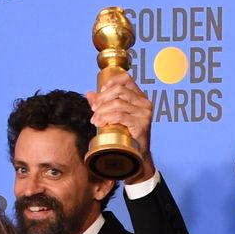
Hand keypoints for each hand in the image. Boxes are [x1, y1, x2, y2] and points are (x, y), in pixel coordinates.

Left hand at [86, 67, 157, 181]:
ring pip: (118, 103)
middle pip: (119, 90)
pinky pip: (120, 116)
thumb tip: (90, 93)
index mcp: (140, 97)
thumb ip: (103, 103)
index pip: (126, 79)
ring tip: (95, 120)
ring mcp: (144, 114)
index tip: (100, 93)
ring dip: (102, 111)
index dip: (111, 82)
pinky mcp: (141, 124)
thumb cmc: (126, 133)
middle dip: (102, 98)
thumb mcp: (115, 115)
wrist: (137, 154)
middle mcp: (144, 103)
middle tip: (94, 109)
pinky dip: (107, 118)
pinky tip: (101, 123)